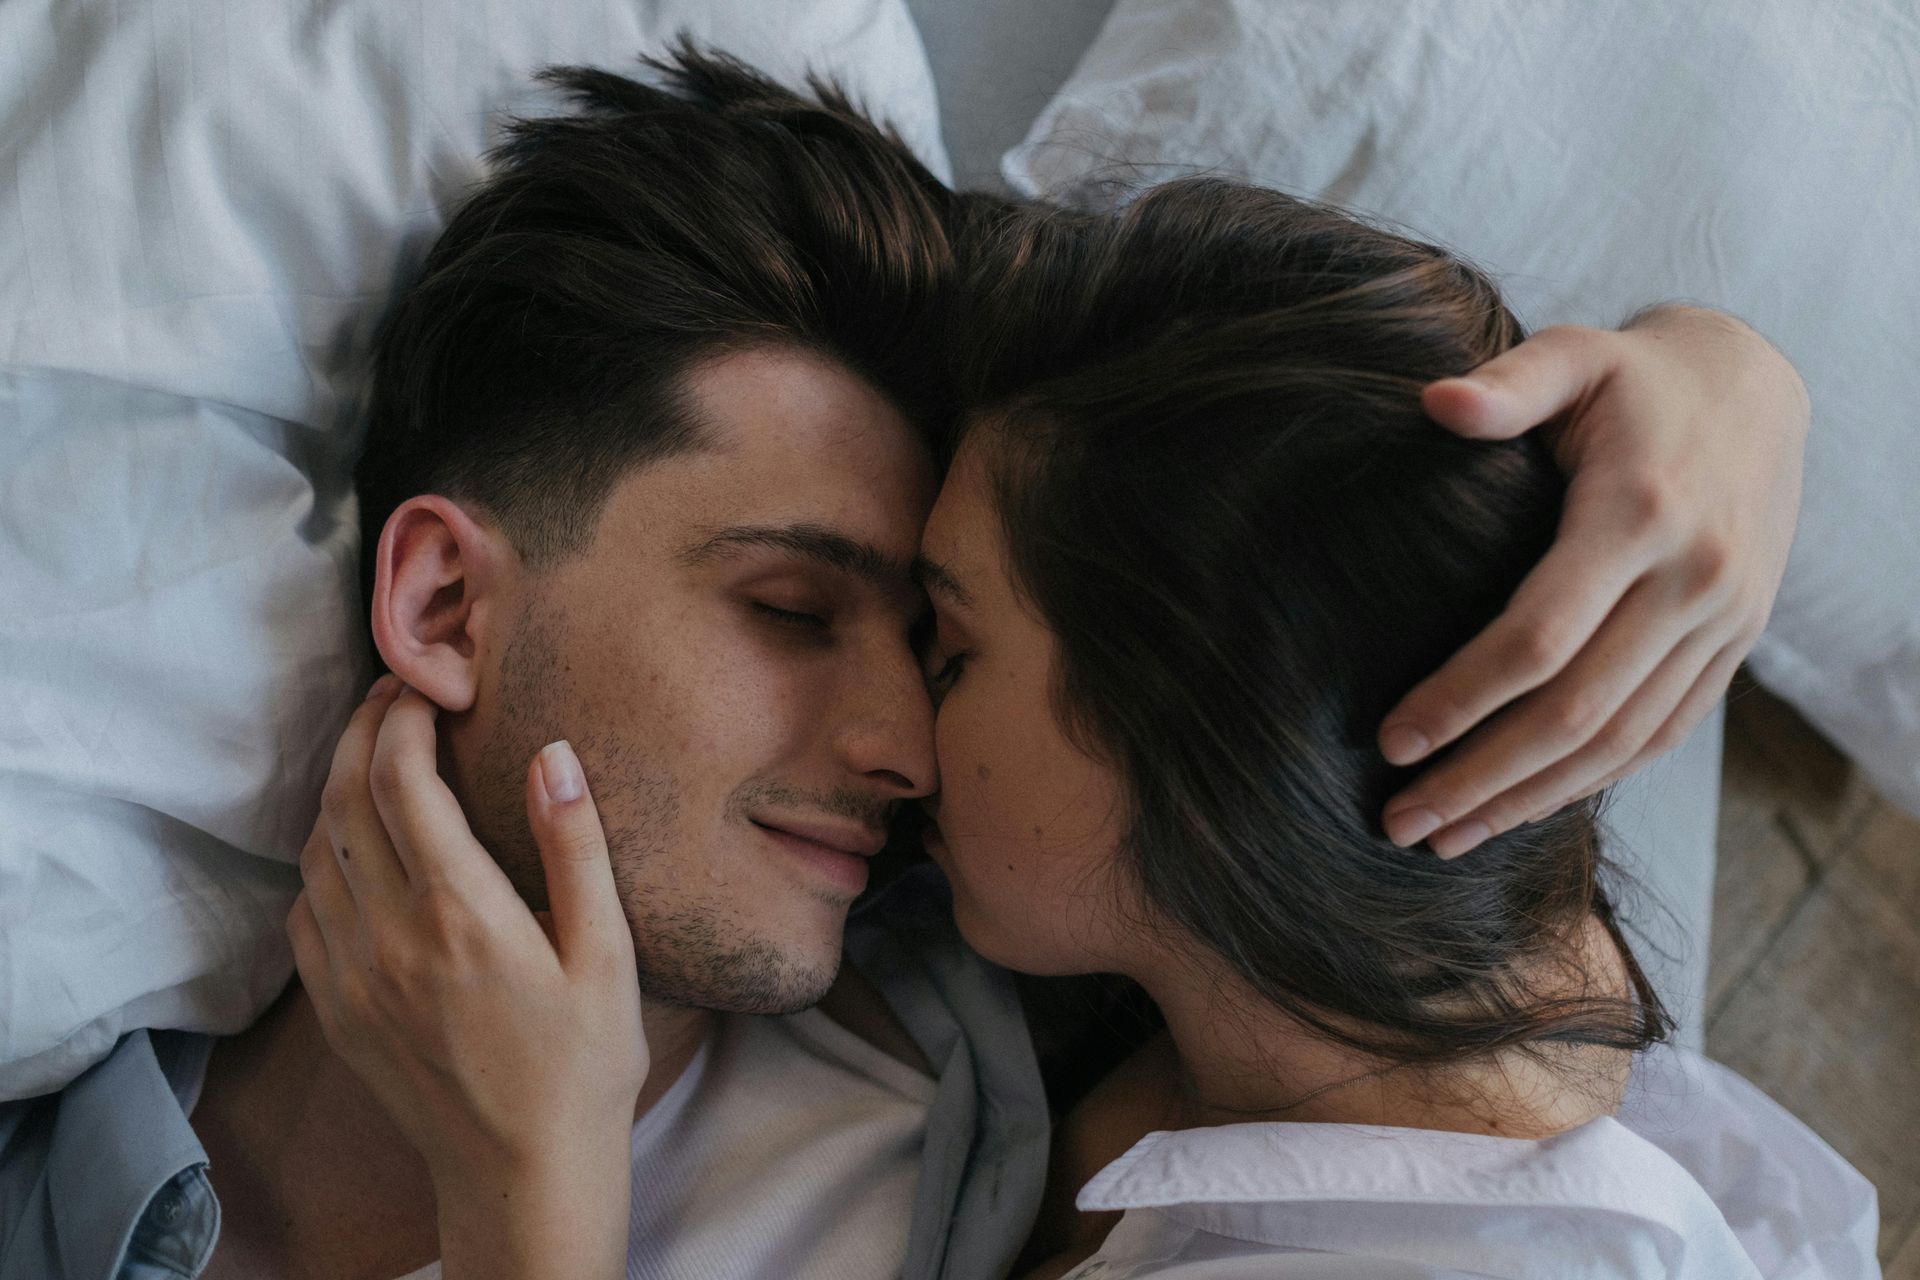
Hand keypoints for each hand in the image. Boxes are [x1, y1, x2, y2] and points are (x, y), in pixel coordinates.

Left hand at [288, 676, 643, 1279]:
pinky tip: (352, 845)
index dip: (405, 717)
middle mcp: (390, 935)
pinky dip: (320, 856)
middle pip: (345, 800)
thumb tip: (553, 755)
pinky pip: (304, 910)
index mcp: (461, 912)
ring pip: (316, 850)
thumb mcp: (607, 955)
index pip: (402, 781)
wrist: (522, 1174)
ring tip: (373, 752)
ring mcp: (352, 975)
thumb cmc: (582, 1066)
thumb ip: (576, 849)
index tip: (430, 683)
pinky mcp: (336, 1009)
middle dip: (363, 731)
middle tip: (394, 693)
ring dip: (337, 787)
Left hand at [1378, 305, 1807, 856]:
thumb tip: (1434, 401)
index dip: (1461, 698)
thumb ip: (1510, 382)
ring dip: (1529, 801)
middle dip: (1480, 778)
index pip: (1540, 638)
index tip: (1389, 741)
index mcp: (1640, 515)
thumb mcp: (1576, 354)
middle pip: (1575, 713)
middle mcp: (1693, 580)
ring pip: (1621, 743)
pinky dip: (1592, 782)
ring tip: (1446, 836)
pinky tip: (1523, 809)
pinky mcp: (1734, 646)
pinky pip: (1663, 735)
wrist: (1759, 389)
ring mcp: (1723, 622)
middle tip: (1398, 822)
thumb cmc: (1636, 376)